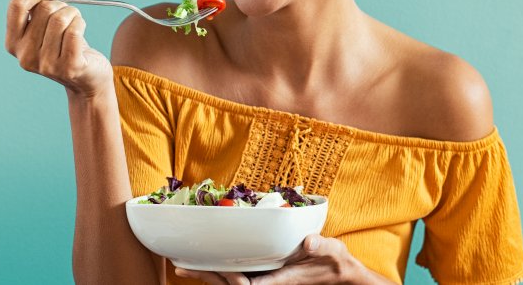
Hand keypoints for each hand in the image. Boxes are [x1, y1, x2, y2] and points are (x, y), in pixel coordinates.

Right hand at [3, 0, 110, 97]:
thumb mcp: (42, 21)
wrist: (87, 77)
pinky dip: (81, 23)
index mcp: (13, 43)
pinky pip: (74, 30)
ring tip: (75, 22)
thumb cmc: (63, 45)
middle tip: (67, 14)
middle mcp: (25, 56)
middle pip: (44, 10)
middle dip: (60, 5)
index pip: (17, 5)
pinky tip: (81, 30)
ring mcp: (46, 65)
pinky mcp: (69, 67)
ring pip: (61, 18)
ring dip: (73, 13)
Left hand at [174, 234, 380, 283]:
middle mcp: (268, 282)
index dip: (224, 278)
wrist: (341, 273)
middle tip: (181, 266)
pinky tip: (210, 261)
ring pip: (231, 283)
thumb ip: (322, 246)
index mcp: (278, 279)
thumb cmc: (336, 262)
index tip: (204, 267)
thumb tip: (310, 242)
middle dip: (206, 277)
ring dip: (210, 275)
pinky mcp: (267, 275)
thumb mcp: (332, 250)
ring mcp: (266, 280)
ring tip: (186, 266)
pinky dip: (222, 270)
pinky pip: (239, 275)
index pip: (245, 284)